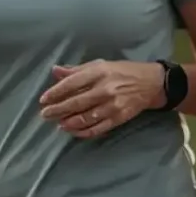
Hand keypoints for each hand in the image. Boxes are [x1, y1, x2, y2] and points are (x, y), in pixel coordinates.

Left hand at [39, 60, 164, 137]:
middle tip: (45, 115)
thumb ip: (77, 70)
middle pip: (77, 102)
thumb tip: (55, 71)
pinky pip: (99, 128)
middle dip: (58, 110)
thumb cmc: (123, 71)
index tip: (43, 99)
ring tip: (59, 124)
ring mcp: (113, 105)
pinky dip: (85, 132)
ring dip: (70, 123)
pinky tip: (74, 132)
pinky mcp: (120, 117)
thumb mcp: (101, 65)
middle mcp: (106, 88)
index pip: (72, 83)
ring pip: (86, 117)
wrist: (151, 83)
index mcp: (100, 72)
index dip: (56, 92)